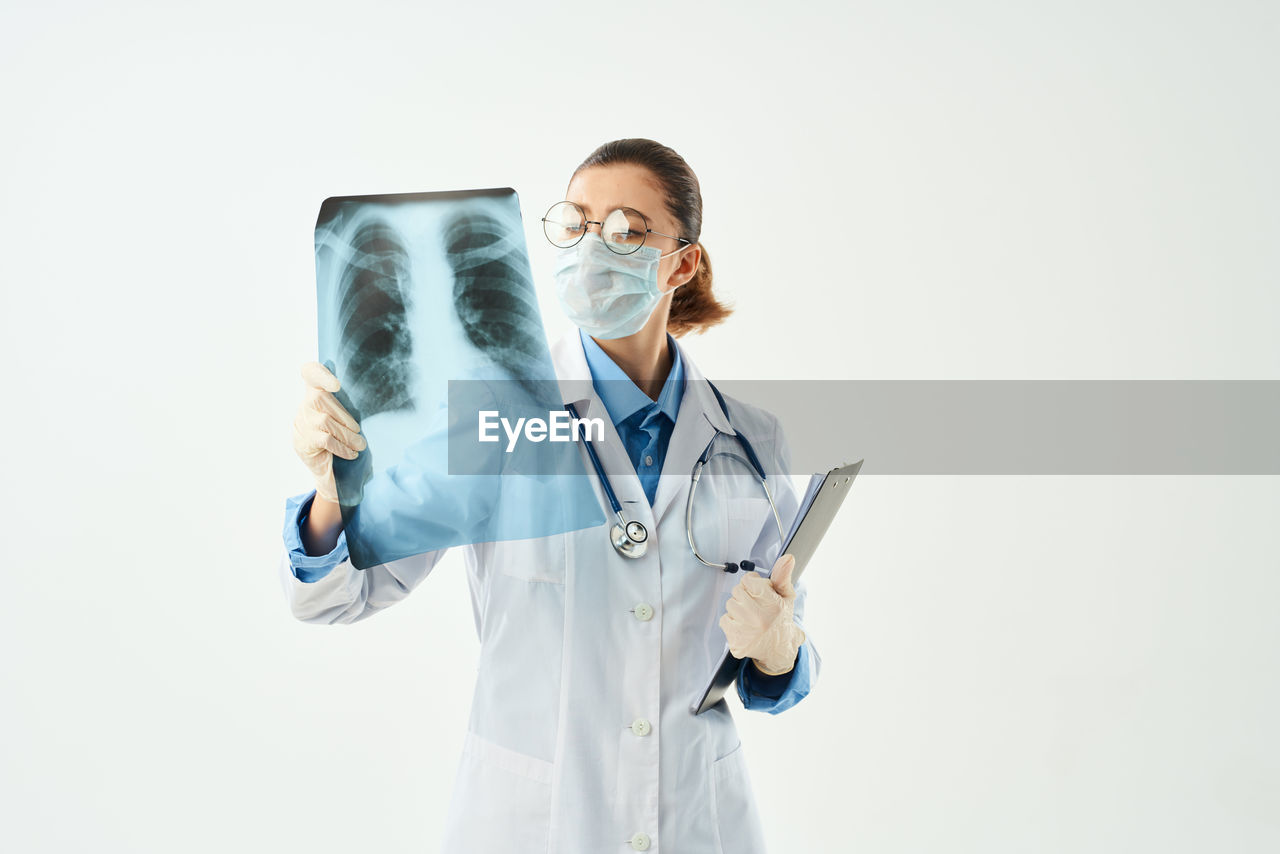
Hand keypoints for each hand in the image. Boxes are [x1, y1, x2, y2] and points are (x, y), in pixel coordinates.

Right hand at [291, 361, 364, 502]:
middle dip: (343, 414)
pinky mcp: (302, 443)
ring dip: (347, 434)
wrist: (332, 477)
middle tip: (358, 431)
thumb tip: (366, 395)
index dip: (319, 373)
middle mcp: (304, 408)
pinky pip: (325, 440)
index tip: (336, 385)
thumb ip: (348, 406)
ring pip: (324, 421)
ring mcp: (301, 425)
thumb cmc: (344, 443)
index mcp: (315, 395)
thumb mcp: (347, 421)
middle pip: (318, 397)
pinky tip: (352, 453)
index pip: (309, 373)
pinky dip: (342, 446)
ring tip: (360, 445)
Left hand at [718, 554, 805, 675]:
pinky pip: (724, 620)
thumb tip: (787, 558)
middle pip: (737, 591)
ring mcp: (747, 632)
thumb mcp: (786, 596)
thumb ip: (782, 576)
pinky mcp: (737, 642)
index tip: (758, 590)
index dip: (752, 583)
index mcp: (773, 604)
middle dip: (745, 595)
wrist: (778, 649)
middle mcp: (759, 618)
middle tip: (756, 605)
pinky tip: (744, 626)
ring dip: (738, 608)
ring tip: (750, 616)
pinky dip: (731, 621)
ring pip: (730, 605)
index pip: (747, 580)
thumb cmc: (780, 619)